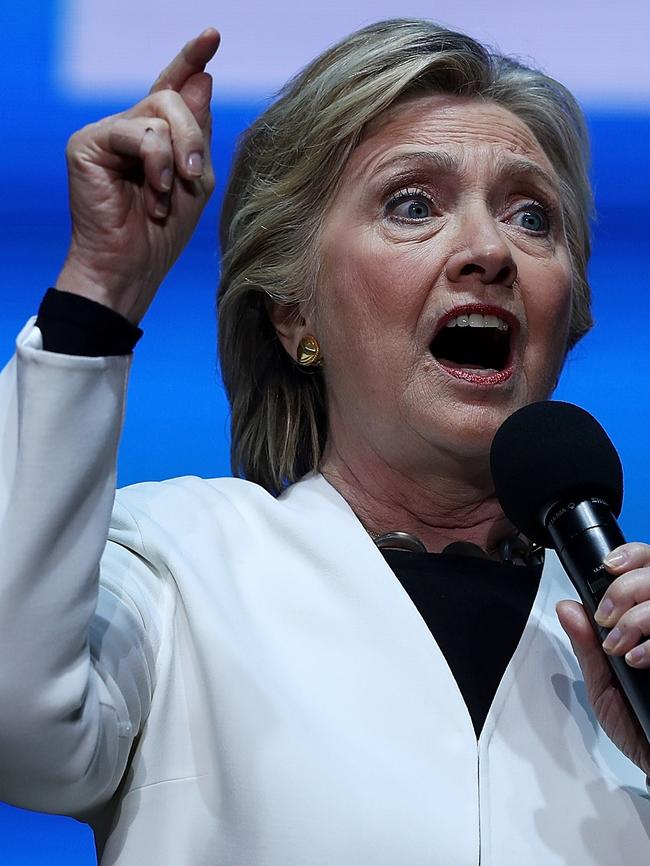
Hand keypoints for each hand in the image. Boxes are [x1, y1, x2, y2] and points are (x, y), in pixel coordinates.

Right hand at [56, 28, 219, 324]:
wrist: (132, 268)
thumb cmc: (162, 235)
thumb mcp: (194, 183)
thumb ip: (198, 135)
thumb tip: (202, 79)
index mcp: (155, 138)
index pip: (173, 89)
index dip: (190, 61)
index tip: (212, 35)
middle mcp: (129, 129)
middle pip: (173, 98)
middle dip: (194, 136)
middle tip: (196, 177)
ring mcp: (106, 134)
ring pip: (159, 112)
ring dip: (178, 155)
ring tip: (170, 193)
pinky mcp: (87, 143)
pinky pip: (138, 133)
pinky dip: (156, 163)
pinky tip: (155, 193)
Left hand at [556, 542, 649, 774]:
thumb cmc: (638, 723)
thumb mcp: (604, 684)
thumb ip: (587, 645)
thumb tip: (567, 608)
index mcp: (649, 619)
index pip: (649, 564)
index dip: (632, 557)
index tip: (610, 570)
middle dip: (626, 589)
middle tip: (608, 621)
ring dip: (638, 616)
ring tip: (621, 647)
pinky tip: (640, 660)